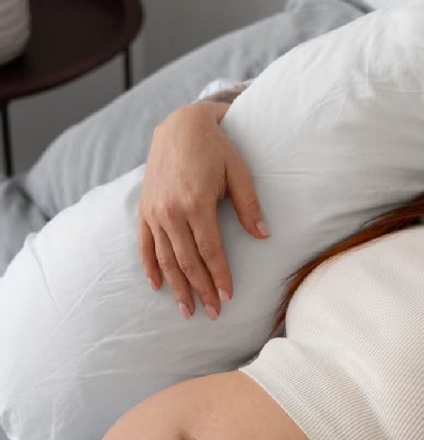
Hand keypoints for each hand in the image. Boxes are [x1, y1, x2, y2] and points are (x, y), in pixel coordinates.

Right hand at [139, 92, 268, 320]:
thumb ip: (249, 206)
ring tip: (187, 310)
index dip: (219, 276)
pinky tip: (158, 286)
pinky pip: (145, 245)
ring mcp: (154, 212)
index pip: (210, 251)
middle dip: (201, 290)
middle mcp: (171, 211)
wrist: (180, 126)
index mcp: (196, 203)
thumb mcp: (239, 172)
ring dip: (177, 287)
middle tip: (213, 313)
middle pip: (187, 261)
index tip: (228, 296)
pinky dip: (150, 267)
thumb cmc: (216, 149)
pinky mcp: (144, 209)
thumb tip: (263, 236)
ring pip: (165, 258)